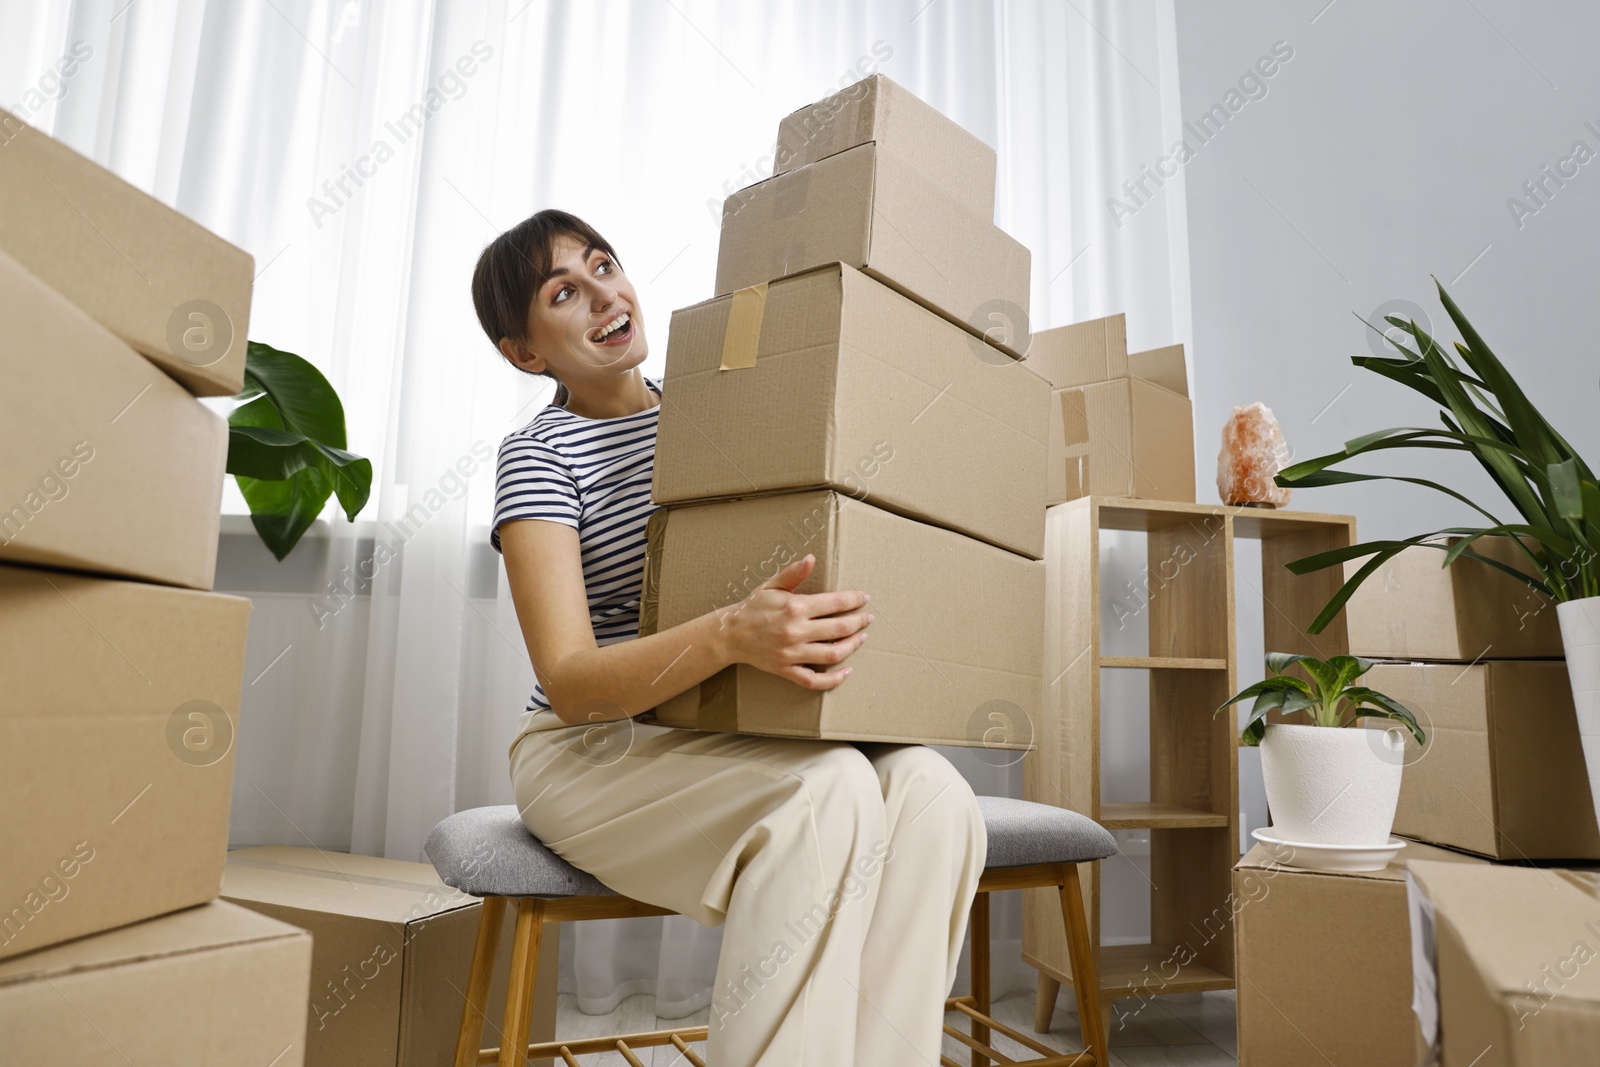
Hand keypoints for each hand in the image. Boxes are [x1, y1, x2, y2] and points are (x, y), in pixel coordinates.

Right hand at [717, 554, 872, 688]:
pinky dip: (834, 679)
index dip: (854, 600)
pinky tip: (846, 671)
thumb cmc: (753, 607)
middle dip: (859, 622)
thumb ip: (793, 573)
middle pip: (840, 628)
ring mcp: (792, 653)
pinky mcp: (787, 670)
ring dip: (852, 646)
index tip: (864, 598)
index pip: (835, 603)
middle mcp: (796, 631)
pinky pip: (815, 680)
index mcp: (795, 607)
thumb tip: (811, 559)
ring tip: (862, 638)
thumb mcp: (772, 586)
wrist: (730, 634)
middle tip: (868, 618)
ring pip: (833, 653)